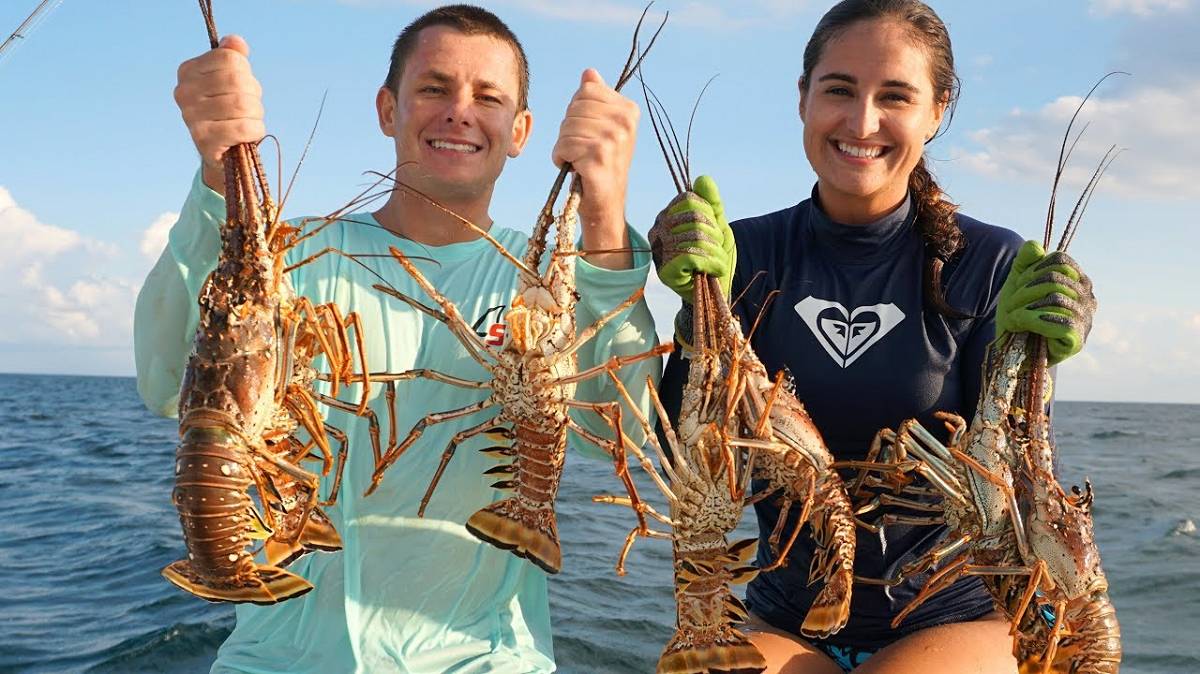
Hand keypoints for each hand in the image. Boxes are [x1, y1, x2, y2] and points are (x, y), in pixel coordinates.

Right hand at [174, 34, 265, 194]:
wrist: (222, 152)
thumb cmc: (228, 111)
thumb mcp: (231, 80)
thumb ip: (232, 57)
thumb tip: (235, 42)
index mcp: (188, 71)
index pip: (229, 59)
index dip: (246, 73)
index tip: (242, 87)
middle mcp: (183, 92)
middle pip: (237, 80)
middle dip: (253, 95)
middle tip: (249, 108)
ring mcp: (190, 116)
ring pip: (242, 104)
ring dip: (256, 115)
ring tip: (248, 121)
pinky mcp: (203, 140)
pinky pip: (243, 127)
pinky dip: (255, 130)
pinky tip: (249, 134)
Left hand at [552, 69, 637, 267]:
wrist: (605, 204)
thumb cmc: (601, 164)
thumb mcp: (602, 127)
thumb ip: (595, 98)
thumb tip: (589, 73)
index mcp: (629, 110)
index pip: (586, 91)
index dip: (578, 113)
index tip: (590, 133)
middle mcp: (625, 122)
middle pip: (574, 109)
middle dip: (569, 131)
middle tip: (583, 151)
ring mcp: (613, 140)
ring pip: (566, 129)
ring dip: (565, 147)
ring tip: (579, 161)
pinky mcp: (598, 158)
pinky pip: (563, 146)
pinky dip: (560, 159)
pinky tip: (575, 170)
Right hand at [648, 175, 735, 302]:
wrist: (718, 290)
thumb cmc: (715, 257)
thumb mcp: (718, 226)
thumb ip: (712, 203)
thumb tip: (703, 179)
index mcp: (668, 216)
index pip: (690, 200)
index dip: (709, 215)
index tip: (713, 231)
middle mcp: (658, 230)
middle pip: (694, 218)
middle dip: (715, 236)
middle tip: (717, 251)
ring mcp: (660, 251)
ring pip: (696, 238)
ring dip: (716, 253)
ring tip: (716, 263)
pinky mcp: (666, 270)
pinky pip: (693, 256)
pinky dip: (712, 264)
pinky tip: (713, 272)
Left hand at [996, 240, 1095, 364]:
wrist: (1013, 349)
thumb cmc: (1019, 313)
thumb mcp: (1018, 282)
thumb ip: (1025, 260)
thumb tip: (1036, 246)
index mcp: (1077, 281)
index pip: (1060, 261)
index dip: (1035, 269)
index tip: (1020, 283)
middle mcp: (1087, 299)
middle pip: (1055, 279)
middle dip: (1024, 290)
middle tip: (1009, 304)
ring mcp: (1085, 320)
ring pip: (1055, 299)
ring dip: (1025, 307)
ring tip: (1013, 316)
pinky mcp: (1078, 340)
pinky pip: (1061, 323)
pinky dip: (1034, 321)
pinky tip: (1023, 325)